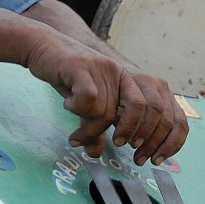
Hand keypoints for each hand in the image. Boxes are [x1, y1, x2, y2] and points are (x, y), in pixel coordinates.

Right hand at [25, 30, 187, 162]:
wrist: (42, 47)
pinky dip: (77, 108)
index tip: (148, 156)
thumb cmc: (69, 77)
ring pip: (108, 111)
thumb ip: (95, 127)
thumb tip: (95, 153)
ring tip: (77, 135)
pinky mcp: (81, 66)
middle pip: (142, 110)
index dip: (160, 137)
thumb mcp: (89, 106)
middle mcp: (123, 73)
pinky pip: (88, 99)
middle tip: (118, 145)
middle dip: (133, 134)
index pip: (163, 110)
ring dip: (91, 129)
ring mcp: (104, 69)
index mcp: (133, 82)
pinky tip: (68, 105)